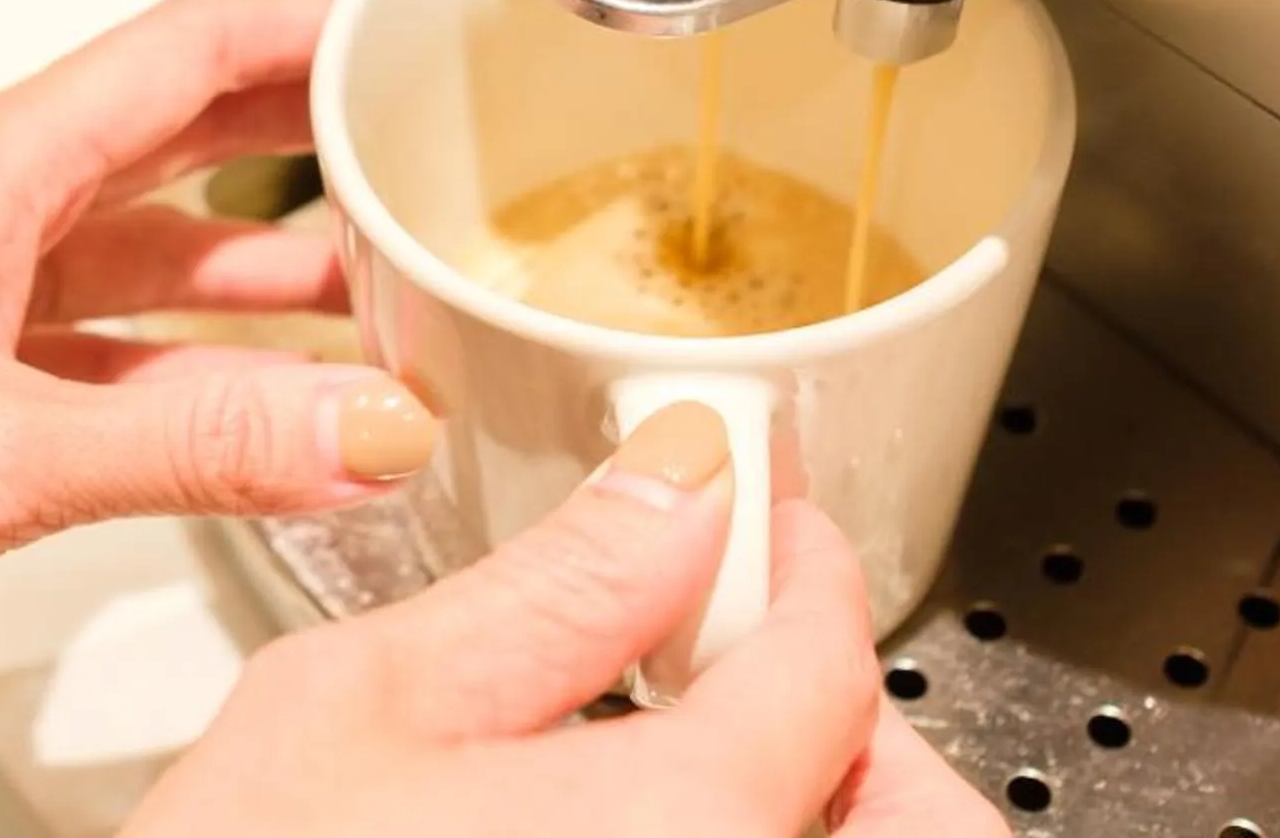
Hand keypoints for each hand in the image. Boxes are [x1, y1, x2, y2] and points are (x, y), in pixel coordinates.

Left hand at [0, 0, 437, 650]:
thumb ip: (190, 447)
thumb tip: (362, 430)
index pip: (197, 41)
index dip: (323, 23)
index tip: (429, 29)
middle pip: (188, 124)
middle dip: (322, 132)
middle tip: (437, 153)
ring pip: (150, 240)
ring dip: (266, 260)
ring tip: (383, 286)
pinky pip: (99, 337)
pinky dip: (188, 363)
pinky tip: (248, 409)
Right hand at [130, 402, 1007, 837]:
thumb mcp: (366, 699)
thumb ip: (558, 584)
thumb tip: (683, 478)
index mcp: (685, 831)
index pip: (833, 672)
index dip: (808, 572)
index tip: (774, 529)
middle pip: (912, 823)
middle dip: (853, 730)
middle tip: (753, 665)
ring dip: (810, 804)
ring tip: (688, 745)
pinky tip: (634, 822)